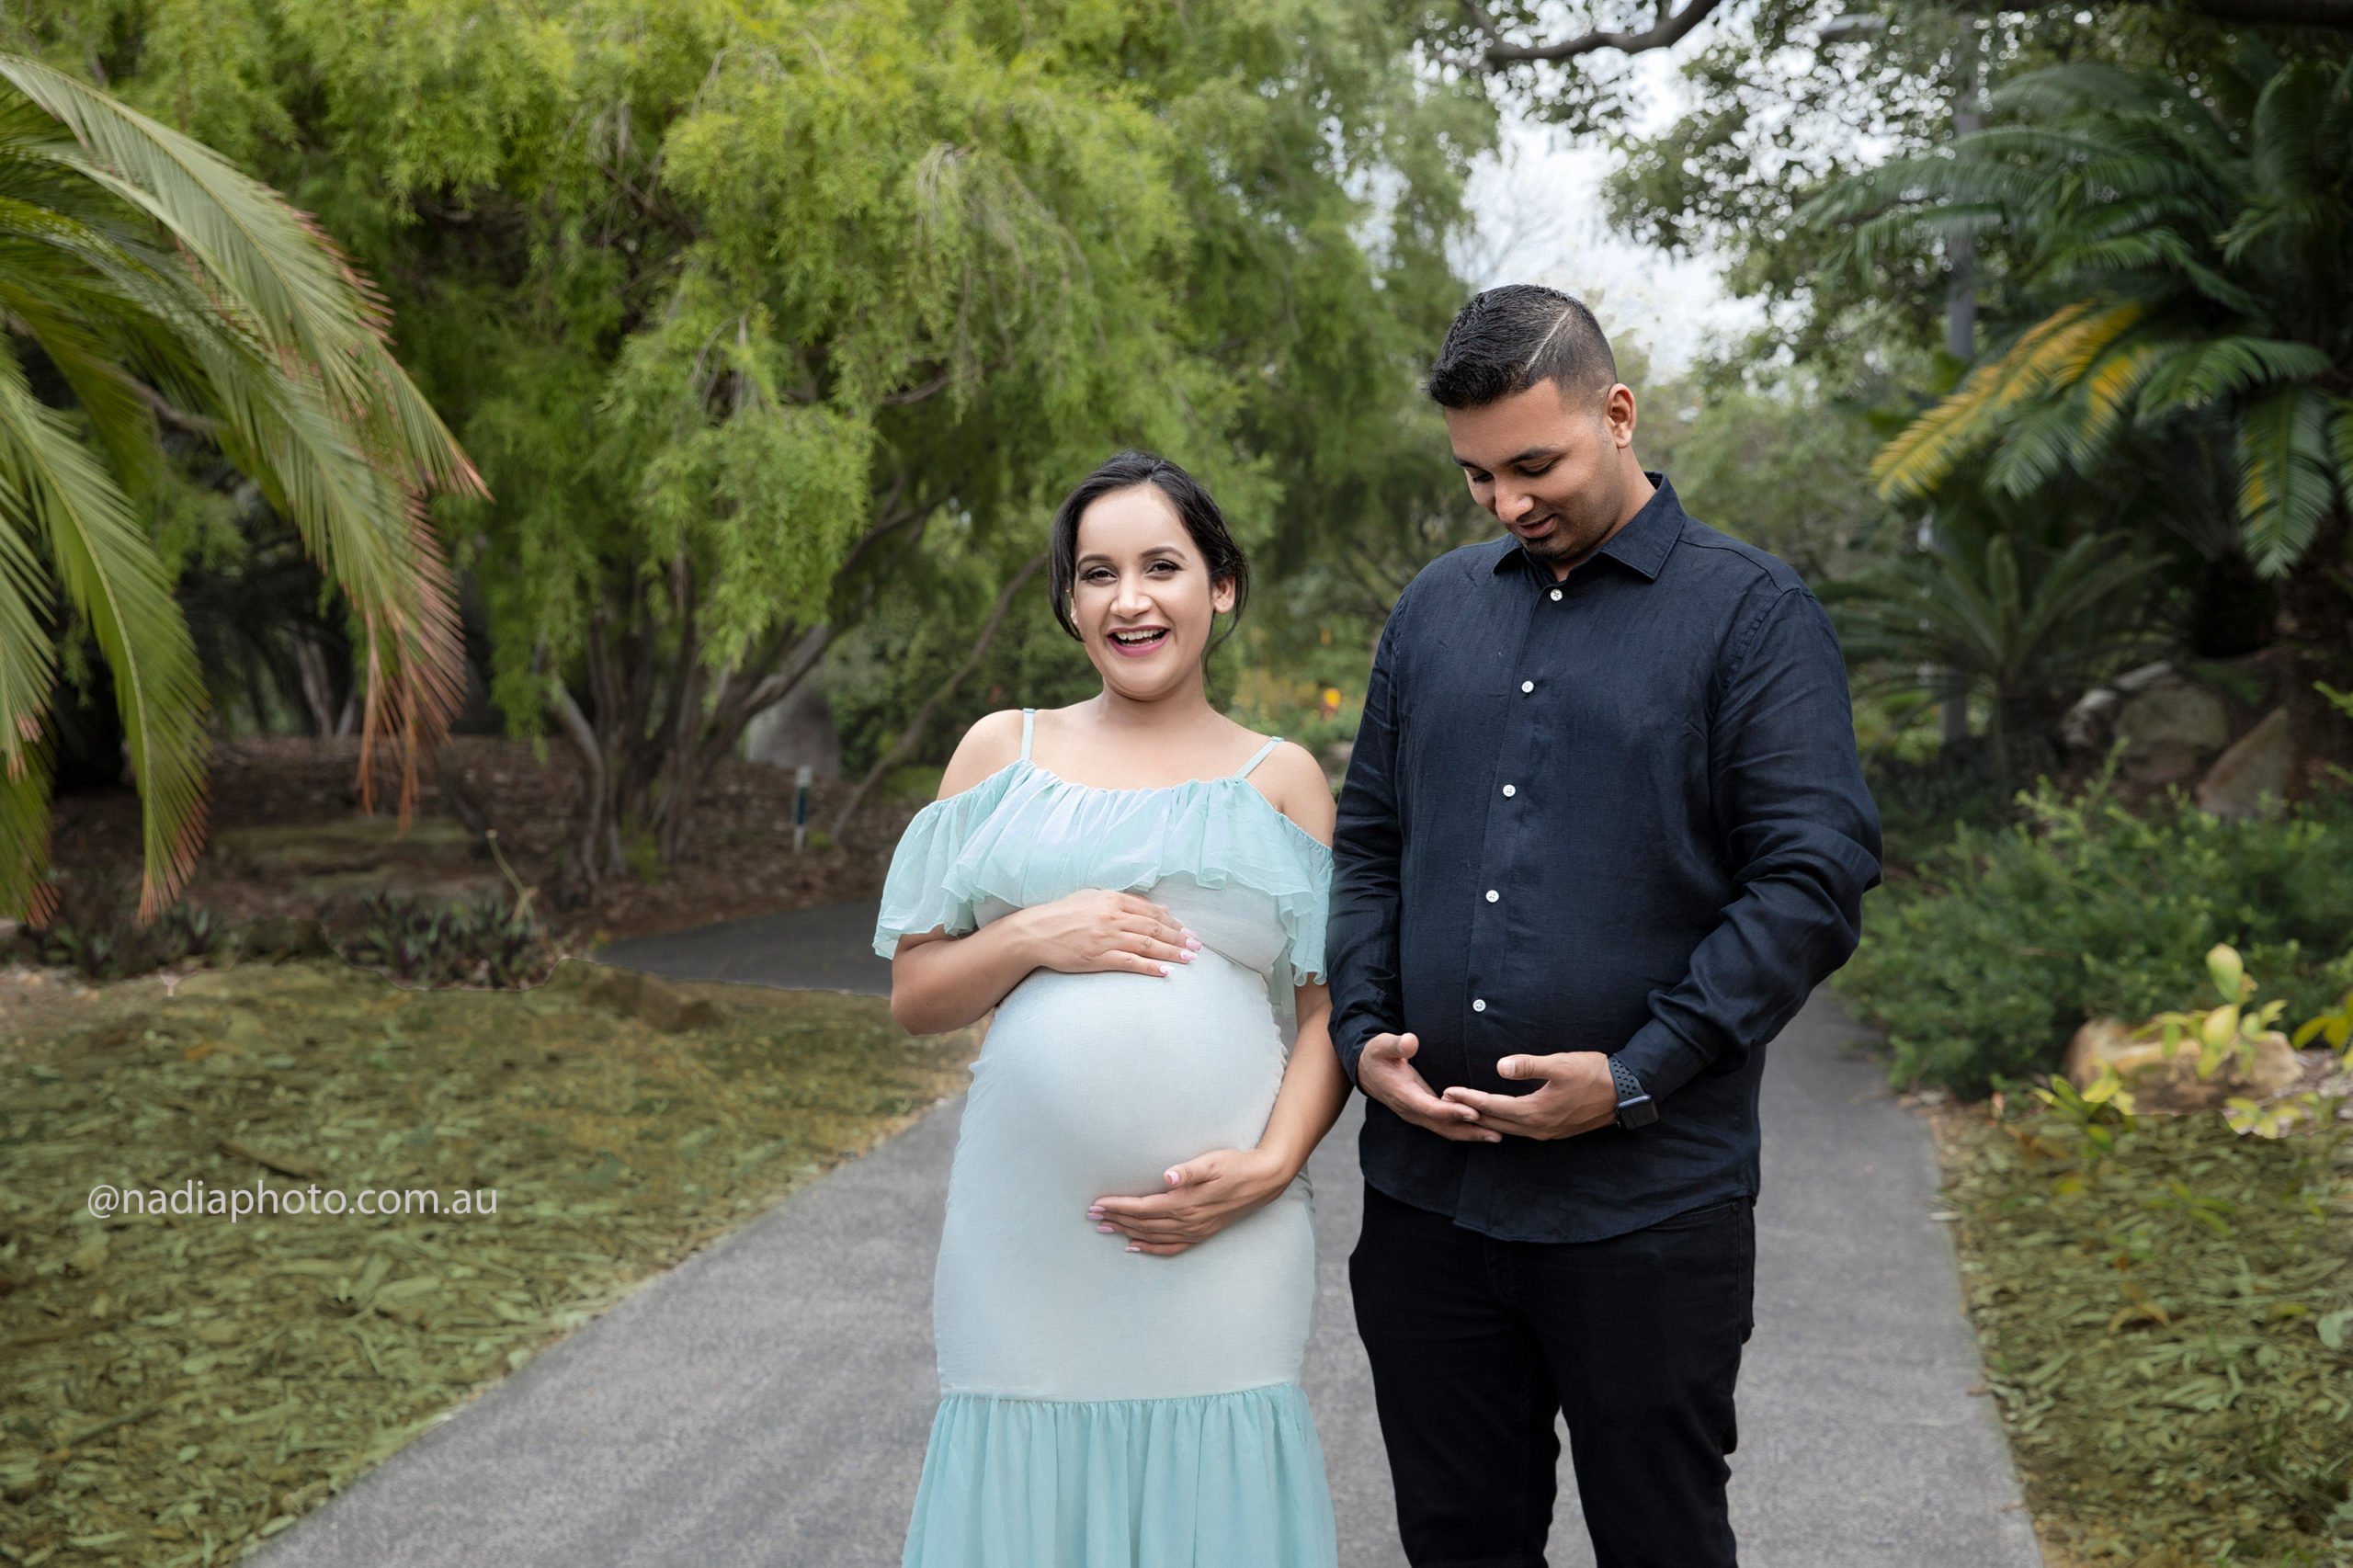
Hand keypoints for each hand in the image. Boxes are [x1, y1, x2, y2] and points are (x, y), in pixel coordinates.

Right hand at [1012, 890, 1200, 977]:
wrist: (1034, 932)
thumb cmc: (1062, 914)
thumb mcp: (1092, 898)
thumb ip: (1124, 901)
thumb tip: (1157, 907)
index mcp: (1112, 899)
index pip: (1151, 911)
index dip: (1173, 922)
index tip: (1187, 931)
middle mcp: (1112, 917)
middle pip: (1155, 928)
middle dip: (1180, 937)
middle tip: (1197, 946)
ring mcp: (1106, 938)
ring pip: (1148, 945)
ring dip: (1173, 952)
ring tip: (1190, 959)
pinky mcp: (1098, 958)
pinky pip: (1131, 963)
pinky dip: (1151, 967)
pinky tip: (1166, 972)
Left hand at [1089, 1148, 1291, 1255]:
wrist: (1263, 1181)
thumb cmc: (1236, 1166)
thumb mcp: (1213, 1161)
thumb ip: (1188, 1170)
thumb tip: (1166, 1176)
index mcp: (1186, 1202)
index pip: (1143, 1207)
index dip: (1119, 1206)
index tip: (1098, 1204)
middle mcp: (1188, 1221)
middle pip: (1143, 1223)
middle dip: (1116, 1219)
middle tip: (1091, 1216)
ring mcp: (1195, 1230)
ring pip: (1153, 1236)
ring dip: (1127, 1232)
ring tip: (1105, 1228)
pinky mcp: (1202, 1233)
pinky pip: (1171, 1247)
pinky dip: (1150, 1248)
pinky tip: (1135, 1246)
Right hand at [1358, 1032, 1498, 1142]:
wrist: (1366, 1071)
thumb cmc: (1376, 1055)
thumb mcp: (1382, 1045)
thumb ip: (1396, 1044)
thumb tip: (1410, 1041)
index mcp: (1403, 1095)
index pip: (1430, 1108)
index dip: (1452, 1112)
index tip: (1473, 1112)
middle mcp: (1411, 1110)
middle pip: (1443, 1126)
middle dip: (1470, 1131)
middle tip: (1497, 1133)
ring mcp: (1418, 1114)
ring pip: (1446, 1130)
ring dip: (1471, 1133)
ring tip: (1497, 1135)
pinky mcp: (1424, 1113)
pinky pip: (1446, 1125)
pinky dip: (1465, 1128)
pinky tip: (1483, 1128)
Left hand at [1440, 1052, 1617, 1139]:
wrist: (1627, 1091)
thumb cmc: (1593, 1073)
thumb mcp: (1560, 1064)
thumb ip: (1529, 1065)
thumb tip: (1501, 1067)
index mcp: (1535, 1112)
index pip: (1492, 1106)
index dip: (1467, 1098)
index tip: (1447, 1092)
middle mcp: (1538, 1128)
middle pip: (1495, 1123)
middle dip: (1469, 1113)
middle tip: (1446, 1104)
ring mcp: (1548, 1132)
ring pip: (1508, 1130)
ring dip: (1487, 1121)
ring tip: (1467, 1111)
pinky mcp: (1557, 1131)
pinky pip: (1523, 1131)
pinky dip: (1505, 1124)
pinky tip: (1501, 1118)